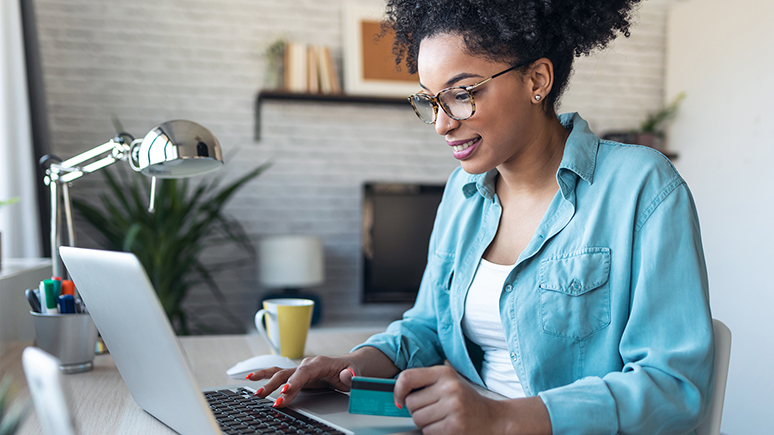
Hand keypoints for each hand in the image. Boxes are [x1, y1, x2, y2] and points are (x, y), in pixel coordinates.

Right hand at [245, 355, 357, 406]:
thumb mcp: (354, 374)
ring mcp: (300, 369)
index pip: (304, 373)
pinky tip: (252, 378)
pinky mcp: (296, 374)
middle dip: (278, 387)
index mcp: (320, 363)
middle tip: (271, 400)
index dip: (294, 382)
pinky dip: (264, 375)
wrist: (348, 366)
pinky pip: (278, 373)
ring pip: (279, 373)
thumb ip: (351, 376)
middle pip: (288, 374)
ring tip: (256, 392)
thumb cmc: (350, 370)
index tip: (285, 392)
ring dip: (266, 381)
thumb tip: (347, 375)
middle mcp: (307, 364)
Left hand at [393, 366, 551, 434]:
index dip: (398, 390)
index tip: (399, 400)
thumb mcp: (449, 382)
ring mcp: (453, 407)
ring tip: (441, 419)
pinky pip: (428, 432)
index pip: (408, 377)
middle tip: (434, 411)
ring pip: (418, 419)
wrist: (494, 419)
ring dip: (425, 423)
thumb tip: (398, 395)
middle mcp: (449, 387)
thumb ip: (426, 383)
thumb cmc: (467, 401)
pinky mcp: (455, 426)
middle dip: (417, 410)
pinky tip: (446, 427)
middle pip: (411, 403)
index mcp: (445, 372)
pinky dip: (433, 433)